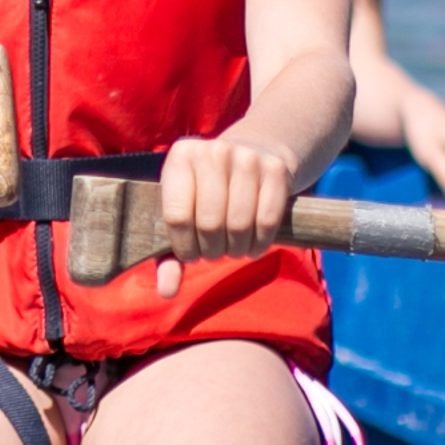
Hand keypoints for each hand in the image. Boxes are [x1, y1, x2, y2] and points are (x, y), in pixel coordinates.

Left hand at [156, 133, 299, 292]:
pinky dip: (260, 244)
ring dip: (236, 250)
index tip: (191, 255)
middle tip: (215, 253)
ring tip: (233, 249)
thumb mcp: (182, 214)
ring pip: (239, 225)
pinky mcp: (277, 170)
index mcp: (181, 156)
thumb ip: (169, 255)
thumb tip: (167, 292)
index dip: (184, 247)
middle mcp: (213, 151)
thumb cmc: (207, 194)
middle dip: (212, 251)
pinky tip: (253, 246)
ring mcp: (247, 157)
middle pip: (209, 223)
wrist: (254, 153)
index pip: (176, 217)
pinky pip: (268, 221)